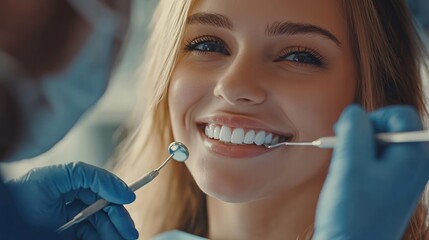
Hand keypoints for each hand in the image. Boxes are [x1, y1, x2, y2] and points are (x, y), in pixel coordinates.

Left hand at [6, 162, 138, 239]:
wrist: (7, 217)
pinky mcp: (69, 234)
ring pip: (101, 226)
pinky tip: (111, 239)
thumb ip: (96, 177)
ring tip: (124, 239)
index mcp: (76, 183)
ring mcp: (72, 219)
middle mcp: (76, 200)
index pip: (103, 188)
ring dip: (115, 232)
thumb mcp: (65, 174)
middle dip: (120, 219)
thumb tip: (123, 191)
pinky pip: (91, 236)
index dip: (118, 194)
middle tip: (130, 232)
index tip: (129, 200)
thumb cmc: (26, 191)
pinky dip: (103, 238)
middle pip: (106, 209)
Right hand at [313, 105, 428, 238]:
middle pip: (390, 127)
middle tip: (346, 152)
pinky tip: (350, 178)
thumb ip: (353, 129)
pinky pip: (377, 160)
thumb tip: (354, 111)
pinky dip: (359, 161)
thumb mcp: (350, 163)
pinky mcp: (392, 185)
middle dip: (364, 134)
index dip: (373, 118)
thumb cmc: (352, 214)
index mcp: (415, 157)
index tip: (353, 136)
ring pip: (380, 143)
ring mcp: (405, 176)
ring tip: (347, 169)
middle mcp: (416, 165)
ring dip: (358, 148)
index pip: (400, 114)